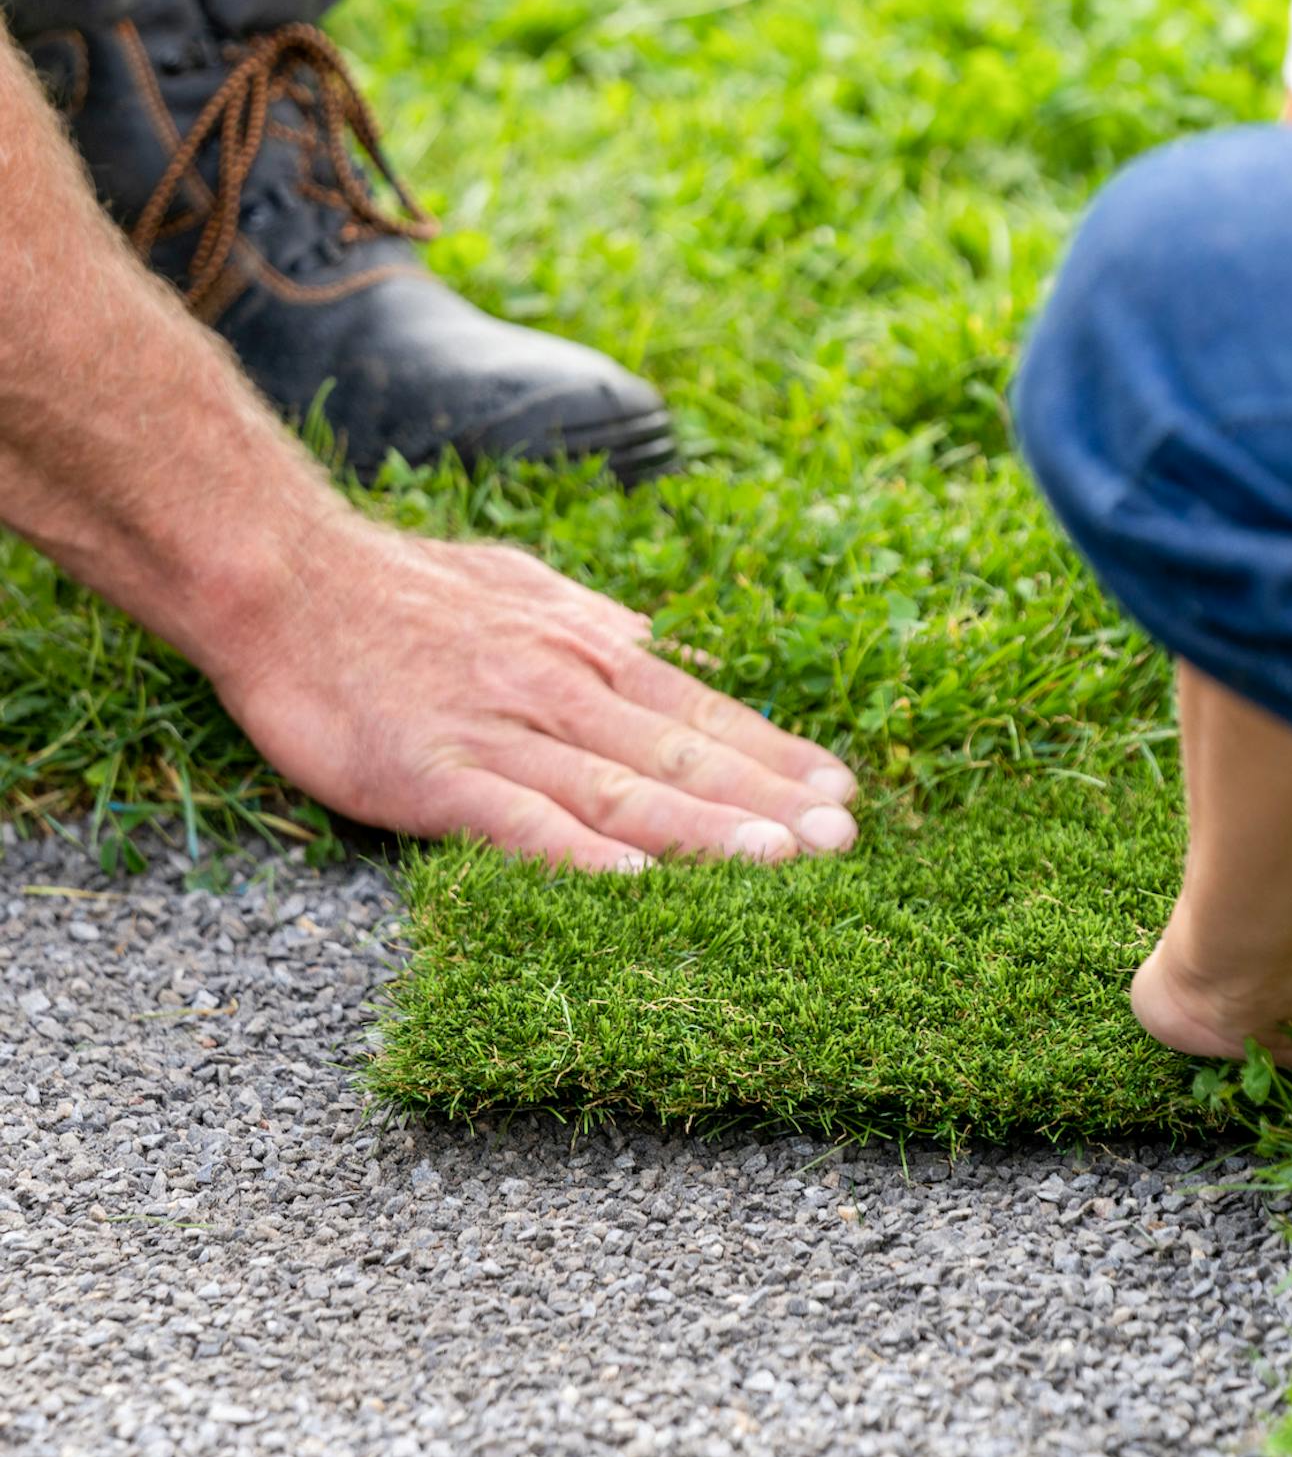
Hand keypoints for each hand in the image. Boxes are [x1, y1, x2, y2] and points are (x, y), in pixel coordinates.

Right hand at [202, 514, 859, 869]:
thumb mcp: (526, 587)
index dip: (777, 756)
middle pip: (684, 756)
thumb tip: (663, 648)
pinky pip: (520, 822)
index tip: (842, 791)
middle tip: (844, 839)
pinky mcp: (434, 775)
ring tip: (779, 861)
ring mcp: (502, 733)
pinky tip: (638, 883)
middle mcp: (564, 689)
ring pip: (621, 790)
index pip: (704, 713)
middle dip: (771, 802)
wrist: (283, 573)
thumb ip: (597, 629)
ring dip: (705, 828)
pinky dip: (582, 854)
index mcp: (590, 652)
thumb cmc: (405, 587)